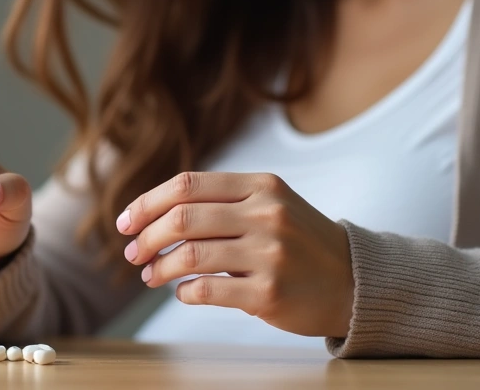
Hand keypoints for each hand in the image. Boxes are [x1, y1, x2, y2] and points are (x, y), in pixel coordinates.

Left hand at [117, 172, 353, 337]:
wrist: (354, 281)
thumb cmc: (299, 242)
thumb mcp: (270, 205)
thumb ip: (222, 201)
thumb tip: (152, 214)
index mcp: (262, 185)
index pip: (187, 185)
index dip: (147, 203)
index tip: (125, 222)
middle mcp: (267, 214)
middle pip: (182, 218)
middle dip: (146, 236)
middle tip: (131, 252)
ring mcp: (270, 254)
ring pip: (189, 255)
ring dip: (157, 268)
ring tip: (149, 275)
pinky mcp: (270, 293)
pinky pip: (206, 290)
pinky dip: (183, 292)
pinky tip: (182, 292)